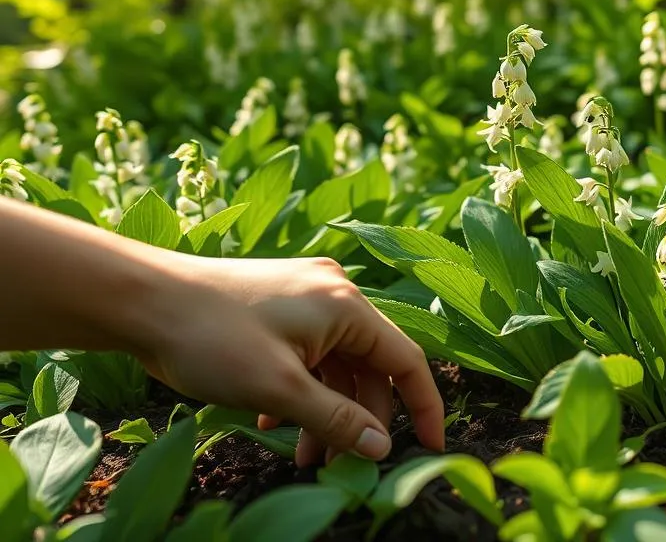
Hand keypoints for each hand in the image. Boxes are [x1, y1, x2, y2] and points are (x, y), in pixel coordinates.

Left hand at [138, 255, 443, 465]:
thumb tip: (382, 448)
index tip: (431, 447)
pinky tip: (273, 418)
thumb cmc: (211, 337)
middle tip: (336, 464)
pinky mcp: (280, 303)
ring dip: (326, 409)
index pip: (405, 360)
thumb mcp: (280, 388)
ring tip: (302, 453)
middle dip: (358, 418)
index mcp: (346, 304)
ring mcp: (305, 295)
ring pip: (337, 363)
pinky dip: (303, 388)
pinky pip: (311, 352)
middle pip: (370, 366)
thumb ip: (338, 419)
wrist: (142, 298)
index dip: (424, 407)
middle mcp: (334, 293)